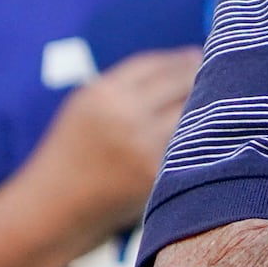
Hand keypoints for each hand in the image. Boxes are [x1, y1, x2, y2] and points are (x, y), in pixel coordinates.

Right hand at [20, 47, 200, 240]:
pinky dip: (196, 136)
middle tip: (216, 76)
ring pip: (192, 112)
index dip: (182, 59)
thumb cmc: (73, 153)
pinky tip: (200, 133)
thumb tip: (191, 58)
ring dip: (205, 106)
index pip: (158, 64)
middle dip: (199, 78)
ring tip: (212, 103)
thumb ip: (130, 83)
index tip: (198, 56)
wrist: (51, 210)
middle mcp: (124, 116)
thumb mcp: (87, 106)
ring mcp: (143, 146)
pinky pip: (185, 144)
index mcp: (103, 94)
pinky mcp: (156, 174)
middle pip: (182, 83)